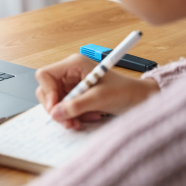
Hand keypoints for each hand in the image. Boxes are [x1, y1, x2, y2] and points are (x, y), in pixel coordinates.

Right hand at [35, 54, 158, 129]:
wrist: (141, 99)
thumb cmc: (125, 91)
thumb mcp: (100, 98)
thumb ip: (76, 106)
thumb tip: (55, 113)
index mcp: (74, 64)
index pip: (45, 75)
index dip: (47, 92)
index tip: (56, 108)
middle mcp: (70, 73)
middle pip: (47, 90)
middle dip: (56, 108)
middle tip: (68, 122)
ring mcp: (72, 84)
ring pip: (55, 102)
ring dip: (66, 115)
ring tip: (81, 122)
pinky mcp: (77, 95)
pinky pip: (65, 108)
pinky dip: (74, 116)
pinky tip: (89, 117)